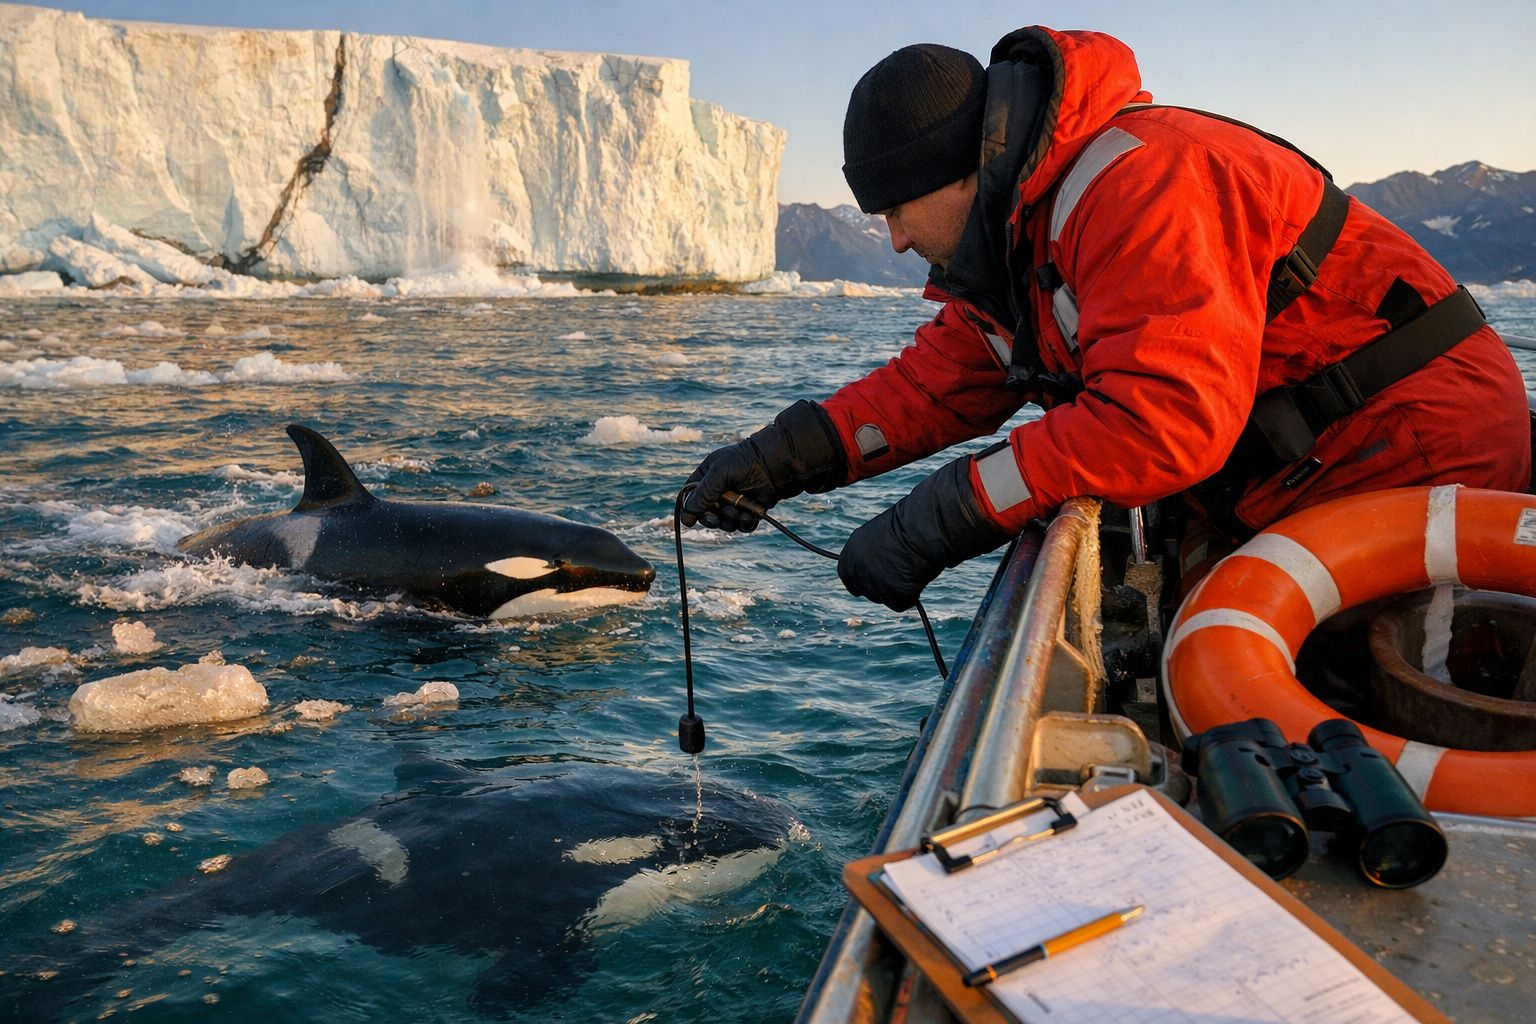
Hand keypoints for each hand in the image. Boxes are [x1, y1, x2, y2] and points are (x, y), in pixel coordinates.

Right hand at [680, 401, 845, 531]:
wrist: (777, 464)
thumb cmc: (746, 461)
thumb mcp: (719, 472)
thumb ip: (703, 492)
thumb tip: (687, 512)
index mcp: (708, 476)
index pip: (690, 495)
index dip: (689, 508)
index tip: (689, 521)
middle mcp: (720, 489)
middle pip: (706, 513)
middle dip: (711, 519)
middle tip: (717, 518)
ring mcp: (735, 501)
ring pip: (724, 522)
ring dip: (729, 520)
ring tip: (739, 511)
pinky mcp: (750, 510)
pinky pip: (742, 525)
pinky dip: (744, 524)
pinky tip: (749, 516)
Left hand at [838, 454, 1011, 610]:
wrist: (922, 528)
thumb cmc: (908, 524)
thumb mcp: (880, 535)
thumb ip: (873, 553)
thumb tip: (880, 567)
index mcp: (851, 552)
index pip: (847, 575)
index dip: (860, 580)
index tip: (871, 583)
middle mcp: (858, 570)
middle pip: (867, 590)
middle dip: (881, 587)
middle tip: (900, 575)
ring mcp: (874, 584)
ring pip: (884, 598)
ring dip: (897, 590)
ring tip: (912, 568)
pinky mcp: (892, 595)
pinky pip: (900, 603)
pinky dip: (911, 595)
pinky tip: (918, 577)